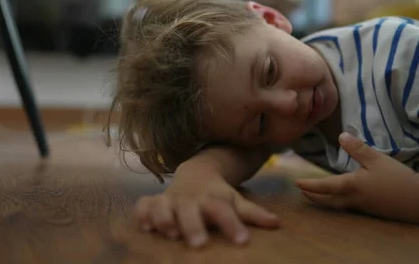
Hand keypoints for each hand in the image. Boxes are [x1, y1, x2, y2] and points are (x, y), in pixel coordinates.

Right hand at [135, 179, 279, 247]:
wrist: (195, 173)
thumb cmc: (217, 195)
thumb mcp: (235, 201)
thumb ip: (252, 213)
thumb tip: (276, 223)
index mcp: (212, 199)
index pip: (223, 210)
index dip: (232, 225)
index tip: (242, 241)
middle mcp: (190, 199)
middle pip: (191, 210)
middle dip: (193, 226)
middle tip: (199, 244)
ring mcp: (171, 199)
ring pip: (164, 205)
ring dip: (165, 218)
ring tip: (170, 233)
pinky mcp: (155, 201)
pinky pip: (143, 205)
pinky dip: (142, 213)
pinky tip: (145, 227)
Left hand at [295, 133, 418, 220]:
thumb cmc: (398, 179)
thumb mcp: (377, 159)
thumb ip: (358, 148)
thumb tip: (341, 135)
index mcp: (351, 186)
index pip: (324, 186)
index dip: (309, 185)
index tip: (296, 184)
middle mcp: (353, 199)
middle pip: (327, 200)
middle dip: (313, 196)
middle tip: (302, 192)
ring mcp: (363, 207)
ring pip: (337, 205)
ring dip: (325, 200)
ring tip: (317, 196)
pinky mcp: (373, 211)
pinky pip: (349, 208)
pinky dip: (338, 203)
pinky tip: (342, 199)